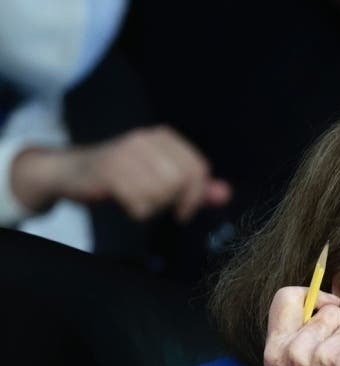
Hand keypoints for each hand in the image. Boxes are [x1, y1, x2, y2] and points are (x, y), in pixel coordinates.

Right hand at [10, 125, 230, 221]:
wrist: (71, 172)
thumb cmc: (122, 177)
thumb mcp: (161, 178)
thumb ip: (194, 187)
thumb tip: (225, 193)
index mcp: (163, 138)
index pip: (198, 168)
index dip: (197, 195)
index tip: (185, 210)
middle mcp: (146, 140)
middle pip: (182, 181)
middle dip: (175, 202)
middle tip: (160, 207)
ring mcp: (126, 153)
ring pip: (162, 192)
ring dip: (153, 207)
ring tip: (138, 200)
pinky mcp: (110, 171)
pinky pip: (140, 202)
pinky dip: (137, 211)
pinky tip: (126, 203)